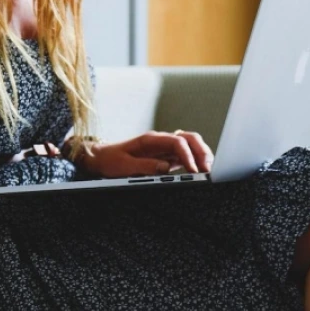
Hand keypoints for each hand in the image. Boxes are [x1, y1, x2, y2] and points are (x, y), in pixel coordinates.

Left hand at [90, 130, 213, 177]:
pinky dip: (194, 162)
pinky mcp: (165, 158)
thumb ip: (144, 166)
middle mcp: (161, 141)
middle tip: (208, 169)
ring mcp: (164, 149)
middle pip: (189, 139)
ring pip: (190, 146)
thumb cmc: (111, 160)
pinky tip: (198, 172)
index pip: (177, 141)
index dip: (188, 155)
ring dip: (201, 155)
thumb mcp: (124, 165)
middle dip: (201, 151)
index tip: (193, 169)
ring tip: (207, 170)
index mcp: (151, 139)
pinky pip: (185, 156)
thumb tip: (165, 168)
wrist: (101, 158)